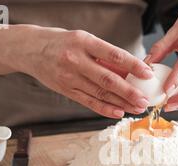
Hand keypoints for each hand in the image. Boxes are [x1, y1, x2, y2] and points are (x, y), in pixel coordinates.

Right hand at [26, 29, 153, 117]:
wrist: (30, 49)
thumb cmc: (62, 43)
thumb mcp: (83, 40)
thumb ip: (105, 55)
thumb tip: (130, 70)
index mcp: (84, 42)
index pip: (114, 55)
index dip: (133, 66)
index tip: (147, 73)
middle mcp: (76, 60)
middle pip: (108, 79)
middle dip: (129, 91)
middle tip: (144, 99)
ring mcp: (69, 77)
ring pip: (100, 93)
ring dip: (121, 102)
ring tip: (137, 108)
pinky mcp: (66, 90)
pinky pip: (89, 102)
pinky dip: (105, 108)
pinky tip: (118, 112)